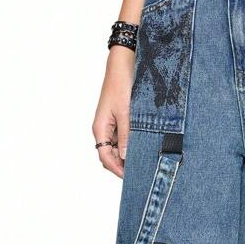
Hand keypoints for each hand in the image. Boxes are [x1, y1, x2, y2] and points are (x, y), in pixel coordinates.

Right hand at [92, 46, 135, 178]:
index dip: (117, 170)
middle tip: (140, 173)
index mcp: (100, 128)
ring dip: (128, 155)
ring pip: (118, 149)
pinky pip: (123, 139)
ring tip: (144, 161)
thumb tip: (126, 157)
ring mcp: (110, 126)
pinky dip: (131, 145)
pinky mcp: (118, 121)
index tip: (130, 178)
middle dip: (122, 165)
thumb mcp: (126, 112)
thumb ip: (126, 135)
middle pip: (110, 156)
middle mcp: (103, 130)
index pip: (105, 157)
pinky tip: (143, 147)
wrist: (123, 65)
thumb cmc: (121, 85)